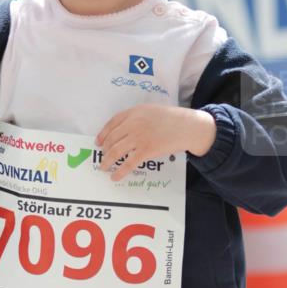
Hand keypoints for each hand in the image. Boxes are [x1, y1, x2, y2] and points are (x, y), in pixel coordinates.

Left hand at [96, 105, 216, 181]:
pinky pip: (128, 163)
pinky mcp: (146, 150)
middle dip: (104, 150)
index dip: (103, 134)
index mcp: (134, 112)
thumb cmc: (172, 119)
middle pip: (111, 139)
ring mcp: (139, 137)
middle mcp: (133, 124)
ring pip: (116, 151)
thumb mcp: (151, 111)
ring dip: (107, 161)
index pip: (112, 123)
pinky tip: (115, 176)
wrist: (188, 126)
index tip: (98, 142)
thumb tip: (123, 131)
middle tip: (102, 157)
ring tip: (103, 167)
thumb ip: (137, 118)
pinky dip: (119, 171)